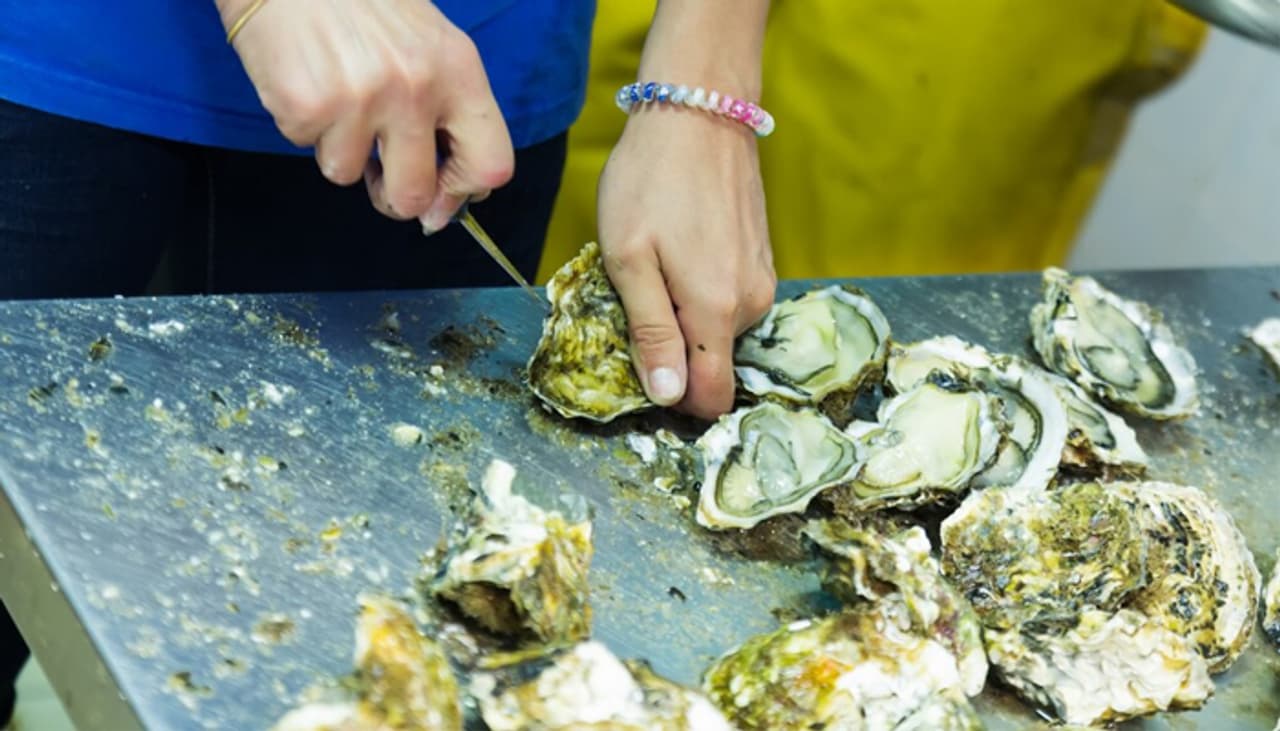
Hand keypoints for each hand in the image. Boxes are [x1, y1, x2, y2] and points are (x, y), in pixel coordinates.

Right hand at [217, 0, 513, 227]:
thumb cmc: (365, 4)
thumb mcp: (428, 43)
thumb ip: (447, 113)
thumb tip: (442, 200)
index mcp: (458, 71)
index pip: (492, 164)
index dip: (464, 191)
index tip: (442, 195)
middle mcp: (416, 87)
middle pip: (416, 195)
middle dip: (395, 196)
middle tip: (380, 170)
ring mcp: (361, 99)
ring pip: (348, 174)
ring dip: (339, 147)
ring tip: (336, 94)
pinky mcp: (308, 106)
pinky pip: (307, 148)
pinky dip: (304, 125)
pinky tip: (309, 80)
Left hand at [598, 108, 775, 419]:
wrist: (697, 112)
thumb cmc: (651, 180)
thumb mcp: (628, 259)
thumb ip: (651, 332)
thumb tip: (669, 397)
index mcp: (716, 310)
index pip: (712, 397)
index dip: (675, 399)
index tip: (641, 372)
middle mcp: (751, 304)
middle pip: (712, 365)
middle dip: (674, 351)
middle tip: (636, 301)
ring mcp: (761, 280)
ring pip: (720, 333)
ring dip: (685, 318)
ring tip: (656, 268)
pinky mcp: (762, 261)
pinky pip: (729, 302)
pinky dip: (701, 294)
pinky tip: (678, 254)